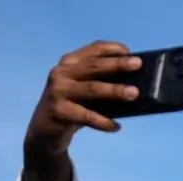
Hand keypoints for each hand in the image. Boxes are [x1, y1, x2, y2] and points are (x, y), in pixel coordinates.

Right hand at [23, 40, 140, 160]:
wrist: (45, 131)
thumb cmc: (72, 107)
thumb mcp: (84, 90)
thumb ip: (101, 83)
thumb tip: (134, 86)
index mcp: (70, 62)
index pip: (93, 49)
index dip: (111, 48)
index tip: (129, 51)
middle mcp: (62, 73)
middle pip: (94, 66)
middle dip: (117, 64)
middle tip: (138, 64)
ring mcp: (58, 91)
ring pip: (91, 89)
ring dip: (114, 90)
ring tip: (134, 94)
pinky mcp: (58, 110)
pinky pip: (86, 116)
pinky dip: (103, 122)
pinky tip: (116, 127)